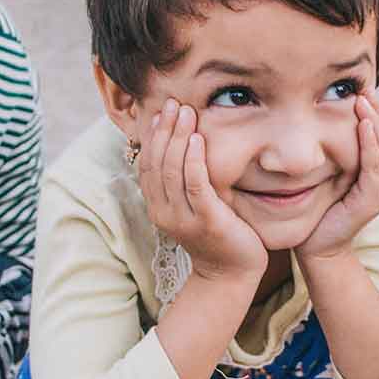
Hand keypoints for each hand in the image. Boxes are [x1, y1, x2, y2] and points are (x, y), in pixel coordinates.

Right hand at [139, 98, 267, 281]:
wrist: (231, 274)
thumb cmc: (217, 235)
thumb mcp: (194, 207)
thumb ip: (185, 182)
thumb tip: (187, 145)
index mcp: (158, 208)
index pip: (147, 165)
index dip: (152, 137)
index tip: (160, 112)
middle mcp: (164, 213)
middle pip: (157, 163)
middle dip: (164, 130)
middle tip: (173, 103)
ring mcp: (183, 219)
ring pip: (173, 171)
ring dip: (178, 138)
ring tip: (186, 112)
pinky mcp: (207, 221)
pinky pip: (195, 186)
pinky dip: (194, 160)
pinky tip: (198, 139)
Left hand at [296, 89, 378, 261]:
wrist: (316, 247)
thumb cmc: (317, 209)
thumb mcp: (326, 173)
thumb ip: (332, 151)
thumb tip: (317, 118)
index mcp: (375, 171)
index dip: (373, 110)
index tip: (361, 87)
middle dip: (376, 110)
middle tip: (364, 87)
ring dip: (375, 122)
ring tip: (365, 100)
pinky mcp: (371, 201)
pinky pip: (374, 168)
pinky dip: (371, 146)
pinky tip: (364, 127)